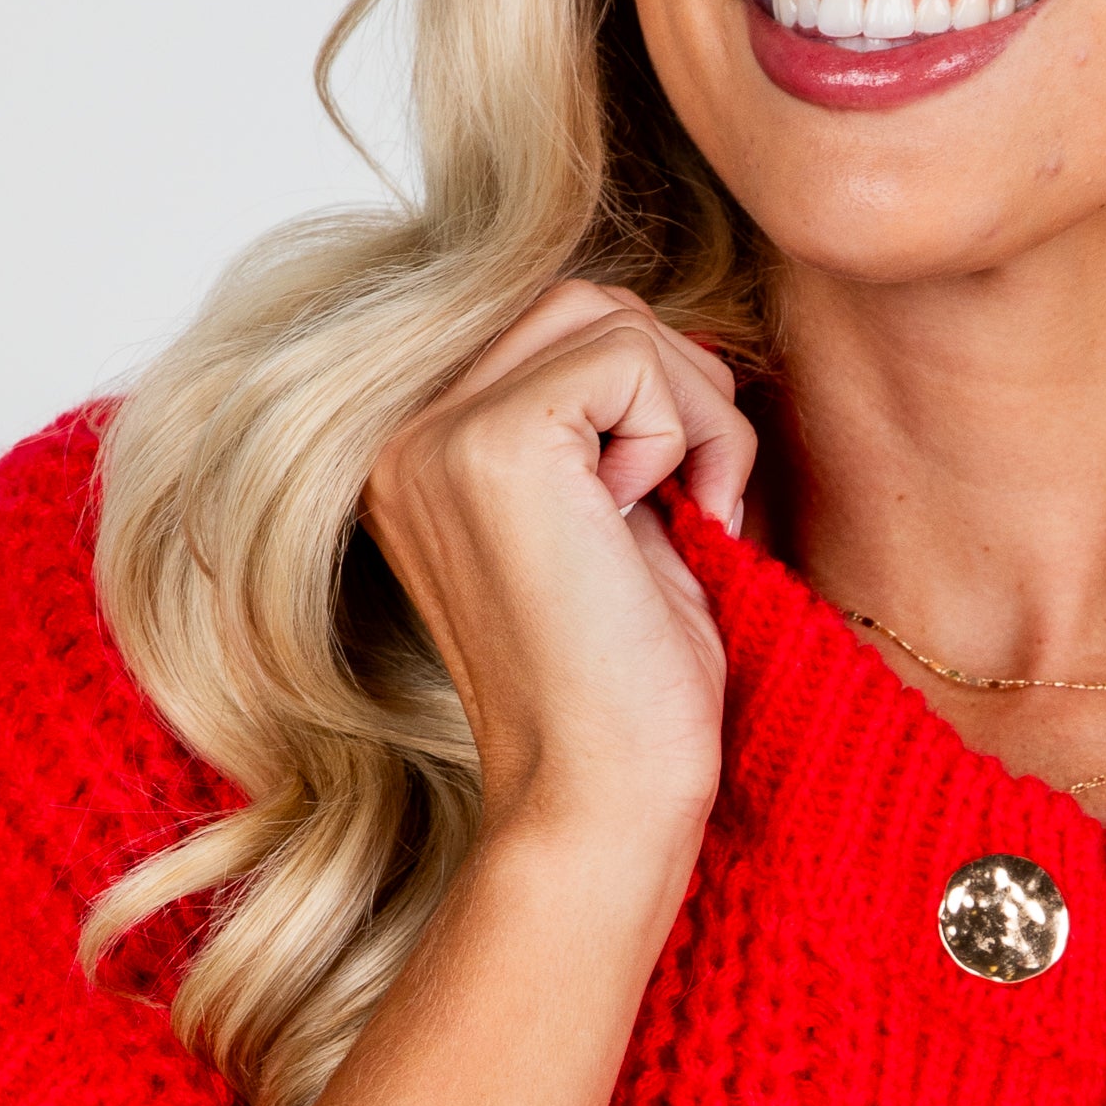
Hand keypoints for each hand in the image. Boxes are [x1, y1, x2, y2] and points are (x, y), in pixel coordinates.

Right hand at [361, 283, 755, 857]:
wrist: (604, 801)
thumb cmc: (626, 692)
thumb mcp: (612, 525)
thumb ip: (608, 426)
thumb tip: (669, 336)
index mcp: (416, 453)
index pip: (552, 330)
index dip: (649, 393)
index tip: (682, 504)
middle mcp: (399, 435)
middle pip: (575, 303)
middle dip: (675, 384)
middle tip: (705, 499)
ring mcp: (433, 437)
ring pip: (604, 314)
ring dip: (689, 405)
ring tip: (694, 512)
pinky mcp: (491, 445)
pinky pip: (629, 355)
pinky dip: (689, 430)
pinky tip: (678, 523)